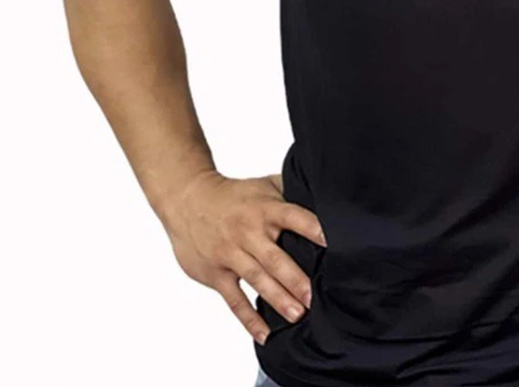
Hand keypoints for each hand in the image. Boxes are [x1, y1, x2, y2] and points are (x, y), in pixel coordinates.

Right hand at [160, 168, 326, 344]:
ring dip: (277, 299)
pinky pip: (235, 300)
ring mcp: (231, 254)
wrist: (188, 201)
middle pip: (275, 258)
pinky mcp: (217, 274)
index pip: (292, 217)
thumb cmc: (234, 196)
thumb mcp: (264, 186)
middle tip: (313, 297)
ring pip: (257, 280)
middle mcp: (248, 232)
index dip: (311, 228)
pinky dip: (249, 319)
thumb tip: (326, 197)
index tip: (329, 243)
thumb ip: (292, 192)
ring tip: (297, 315)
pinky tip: (265, 333)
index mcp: (265, 209)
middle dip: (295, 278)